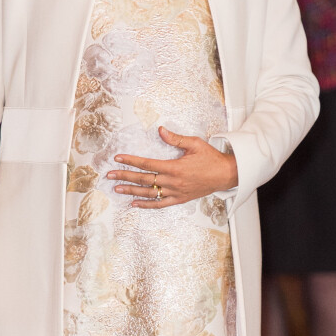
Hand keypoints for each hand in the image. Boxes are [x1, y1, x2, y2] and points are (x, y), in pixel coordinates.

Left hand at [107, 126, 237, 208]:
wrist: (225, 174)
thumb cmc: (210, 157)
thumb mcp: (194, 144)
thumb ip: (175, 138)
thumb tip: (160, 130)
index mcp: (174, 167)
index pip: (147, 164)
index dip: (131, 161)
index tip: (118, 158)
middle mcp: (172, 182)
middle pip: (144, 179)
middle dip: (125, 176)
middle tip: (110, 175)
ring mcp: (175, 192)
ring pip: (149, 193)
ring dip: (132, 191)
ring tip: (117, 188)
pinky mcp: (179, 199)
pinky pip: (160, 204)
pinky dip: (147, 204)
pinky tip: (135, 203)